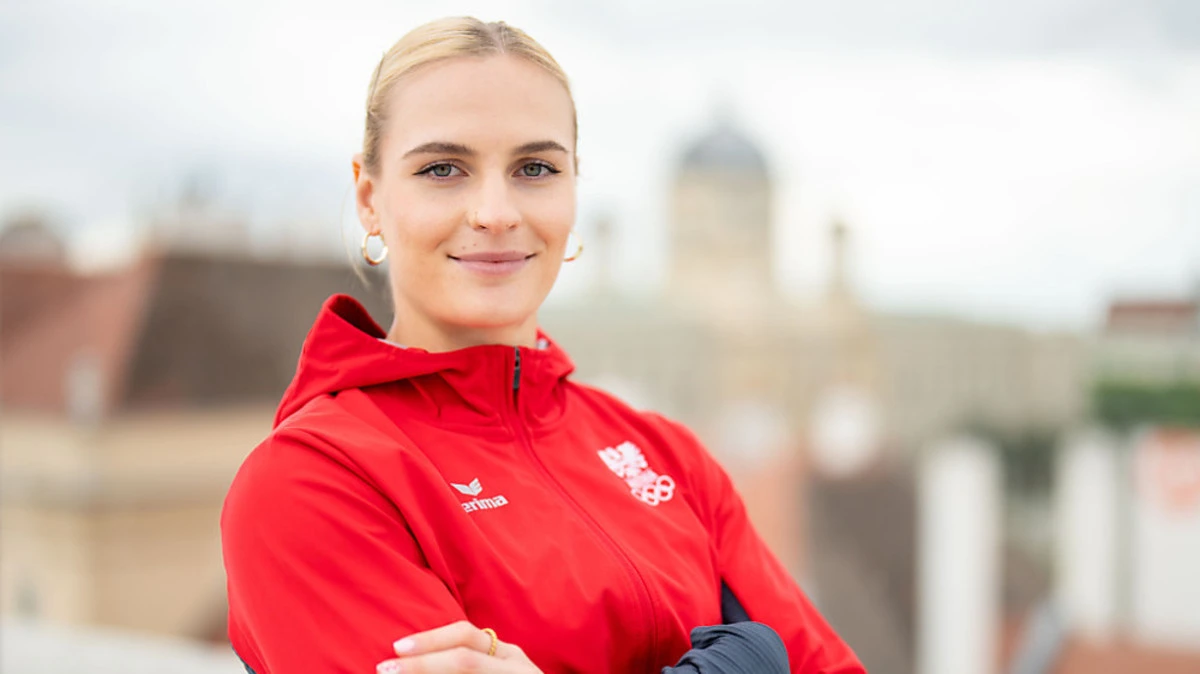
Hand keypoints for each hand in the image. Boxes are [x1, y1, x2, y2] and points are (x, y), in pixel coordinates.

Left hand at [376, 621, 542, 673]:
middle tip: (386, 669)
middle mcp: (515, 669)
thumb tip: (419, 657)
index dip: (430, 640)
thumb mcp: (505, 671)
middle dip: (422, 664)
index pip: (466, 637)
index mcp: (510, 657)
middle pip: (463, 661)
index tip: (397, 647)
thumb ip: (476, 661)